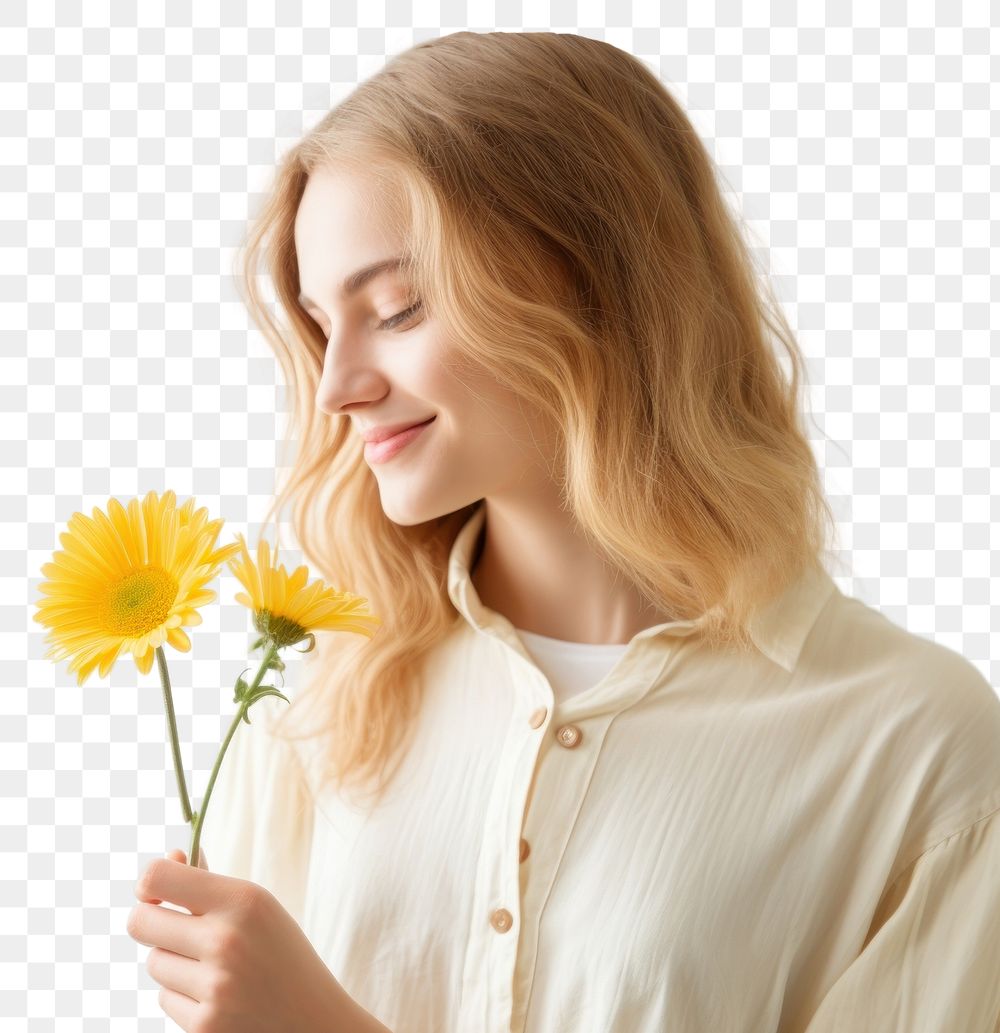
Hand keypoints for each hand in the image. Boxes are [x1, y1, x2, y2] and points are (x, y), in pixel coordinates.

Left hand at [127, 848, 362, 1031]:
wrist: (313, 1017)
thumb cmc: (280, 953)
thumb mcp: (257, 907)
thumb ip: (208, 883)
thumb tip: (168, 858)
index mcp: (243, 900)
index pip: (159, 878)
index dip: (148, 883)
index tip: (155, 891)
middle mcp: (226, 940)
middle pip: (140, 922)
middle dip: (150, 922)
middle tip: (171, 927)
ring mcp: (215, 987)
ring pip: (154, 963)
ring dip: (173, 963)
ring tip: (212, 967)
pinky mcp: (205, 1026)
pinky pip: (165, 998)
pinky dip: (184, 996)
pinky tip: (218, 996)